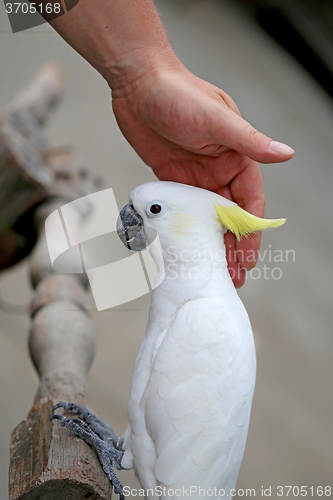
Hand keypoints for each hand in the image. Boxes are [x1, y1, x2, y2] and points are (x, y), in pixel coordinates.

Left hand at [111, 63, 293, 286]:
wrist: (137, 83)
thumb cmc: (179, 93)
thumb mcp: (217, 118)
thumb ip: (249, 141)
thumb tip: (286, 154)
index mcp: (237, 157)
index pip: (249, 203)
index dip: (250, 232)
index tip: (248, 258)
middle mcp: (219, 170)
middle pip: (229, 217)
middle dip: (232, 247)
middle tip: (232, 277)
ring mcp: (195, 177)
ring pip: (207, 219)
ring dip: (210, 244)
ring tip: (212, 271)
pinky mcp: (172, 180)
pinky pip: (183, 211)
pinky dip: (186, 230)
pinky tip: (186, 249)